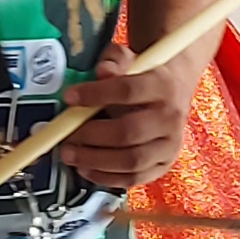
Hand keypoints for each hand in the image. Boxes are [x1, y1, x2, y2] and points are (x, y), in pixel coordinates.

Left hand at [56, 39, 201, 191]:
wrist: (172, 92)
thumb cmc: (143, 77)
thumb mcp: (129, 60)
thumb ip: (114, 62)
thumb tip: (102, 71)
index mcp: (163, 85)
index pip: (127, 90)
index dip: (95, 95)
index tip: (70, 97)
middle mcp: (171, 117)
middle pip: (128, 132)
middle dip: (91, 136)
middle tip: (67, 135)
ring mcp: (170, 144)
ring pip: (131, 160)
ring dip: (95, 160)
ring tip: (71, 154)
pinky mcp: (164, 164)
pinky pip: (134, 178)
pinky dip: (106, 177)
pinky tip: (86, 169)